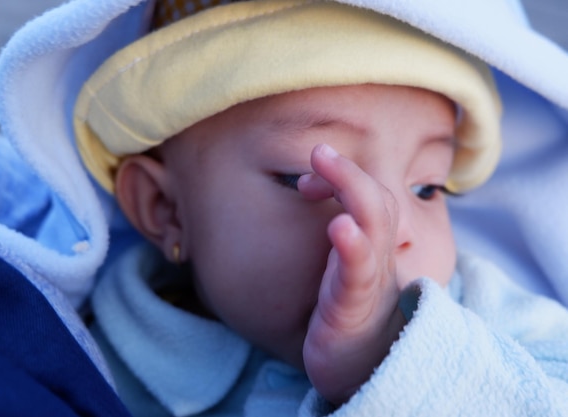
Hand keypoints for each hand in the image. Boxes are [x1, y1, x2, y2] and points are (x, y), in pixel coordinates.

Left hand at [300, 144, 406, 404]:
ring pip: (375, 228)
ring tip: (324, 160)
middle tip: (319, 149)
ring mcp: (368, 280)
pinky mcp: (353, 307)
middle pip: (377, 203)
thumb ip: (337, 229)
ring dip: (351, 190)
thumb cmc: (347, 310)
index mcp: (371, 243)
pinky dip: (351, 246)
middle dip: (348, 172)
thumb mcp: (343, 265)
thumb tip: (310, 189)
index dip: (344, 174)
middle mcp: (376, 255)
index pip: (369, 196)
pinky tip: (339, 225)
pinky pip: (358, 273)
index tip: (312, 170)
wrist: (361, 367)